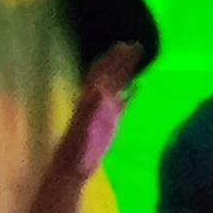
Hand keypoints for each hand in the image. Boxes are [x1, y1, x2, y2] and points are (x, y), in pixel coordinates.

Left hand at [57, 45, 141, 176]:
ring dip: (127, 71)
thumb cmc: (76, 151)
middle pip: (111, 74)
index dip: (112, 59)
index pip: (102, 73)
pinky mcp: (111, 122)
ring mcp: (105, 110)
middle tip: (137, 44)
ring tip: (139, 57)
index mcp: (89, 99)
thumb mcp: (83, 129)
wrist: (73, 168)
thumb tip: (98, 87)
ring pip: (118, 85)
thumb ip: (90, 109)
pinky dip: (131, 92)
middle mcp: (97, 100)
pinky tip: (139, 86)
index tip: (125, 46)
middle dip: (122, 59)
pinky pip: (124, 102)